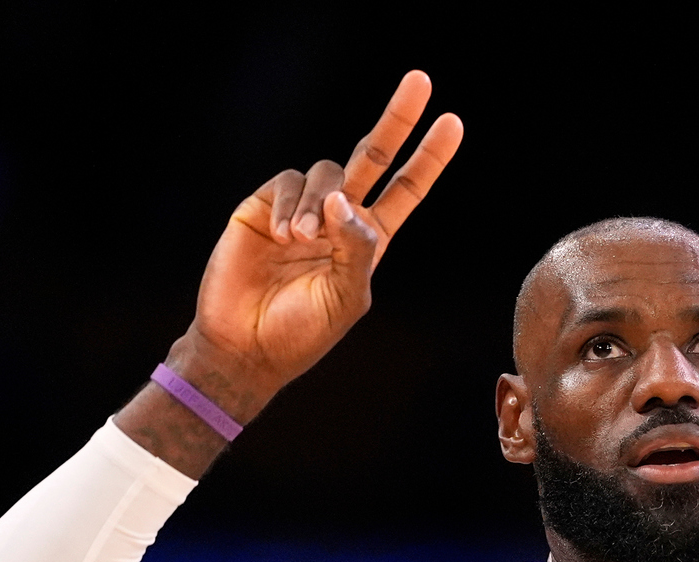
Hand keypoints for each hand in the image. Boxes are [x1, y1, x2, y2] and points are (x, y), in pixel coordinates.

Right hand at [183, 70, 464, 412]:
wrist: (245, 346)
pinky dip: (291, 204)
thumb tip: (345, 199)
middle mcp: (338, 217)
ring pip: (328, 172)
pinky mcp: (264, 205)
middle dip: (397, 118)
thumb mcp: (345, 296)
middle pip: (374, 156)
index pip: (406, 190)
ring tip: (301, 241)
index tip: (453, 122)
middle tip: (421, 80)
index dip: (429, 157)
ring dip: (321, 202)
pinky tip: (283, 237)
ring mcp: (301, 208)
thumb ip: (355, 248)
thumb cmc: (301, 332)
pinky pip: (289, 181)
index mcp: (368, 240)